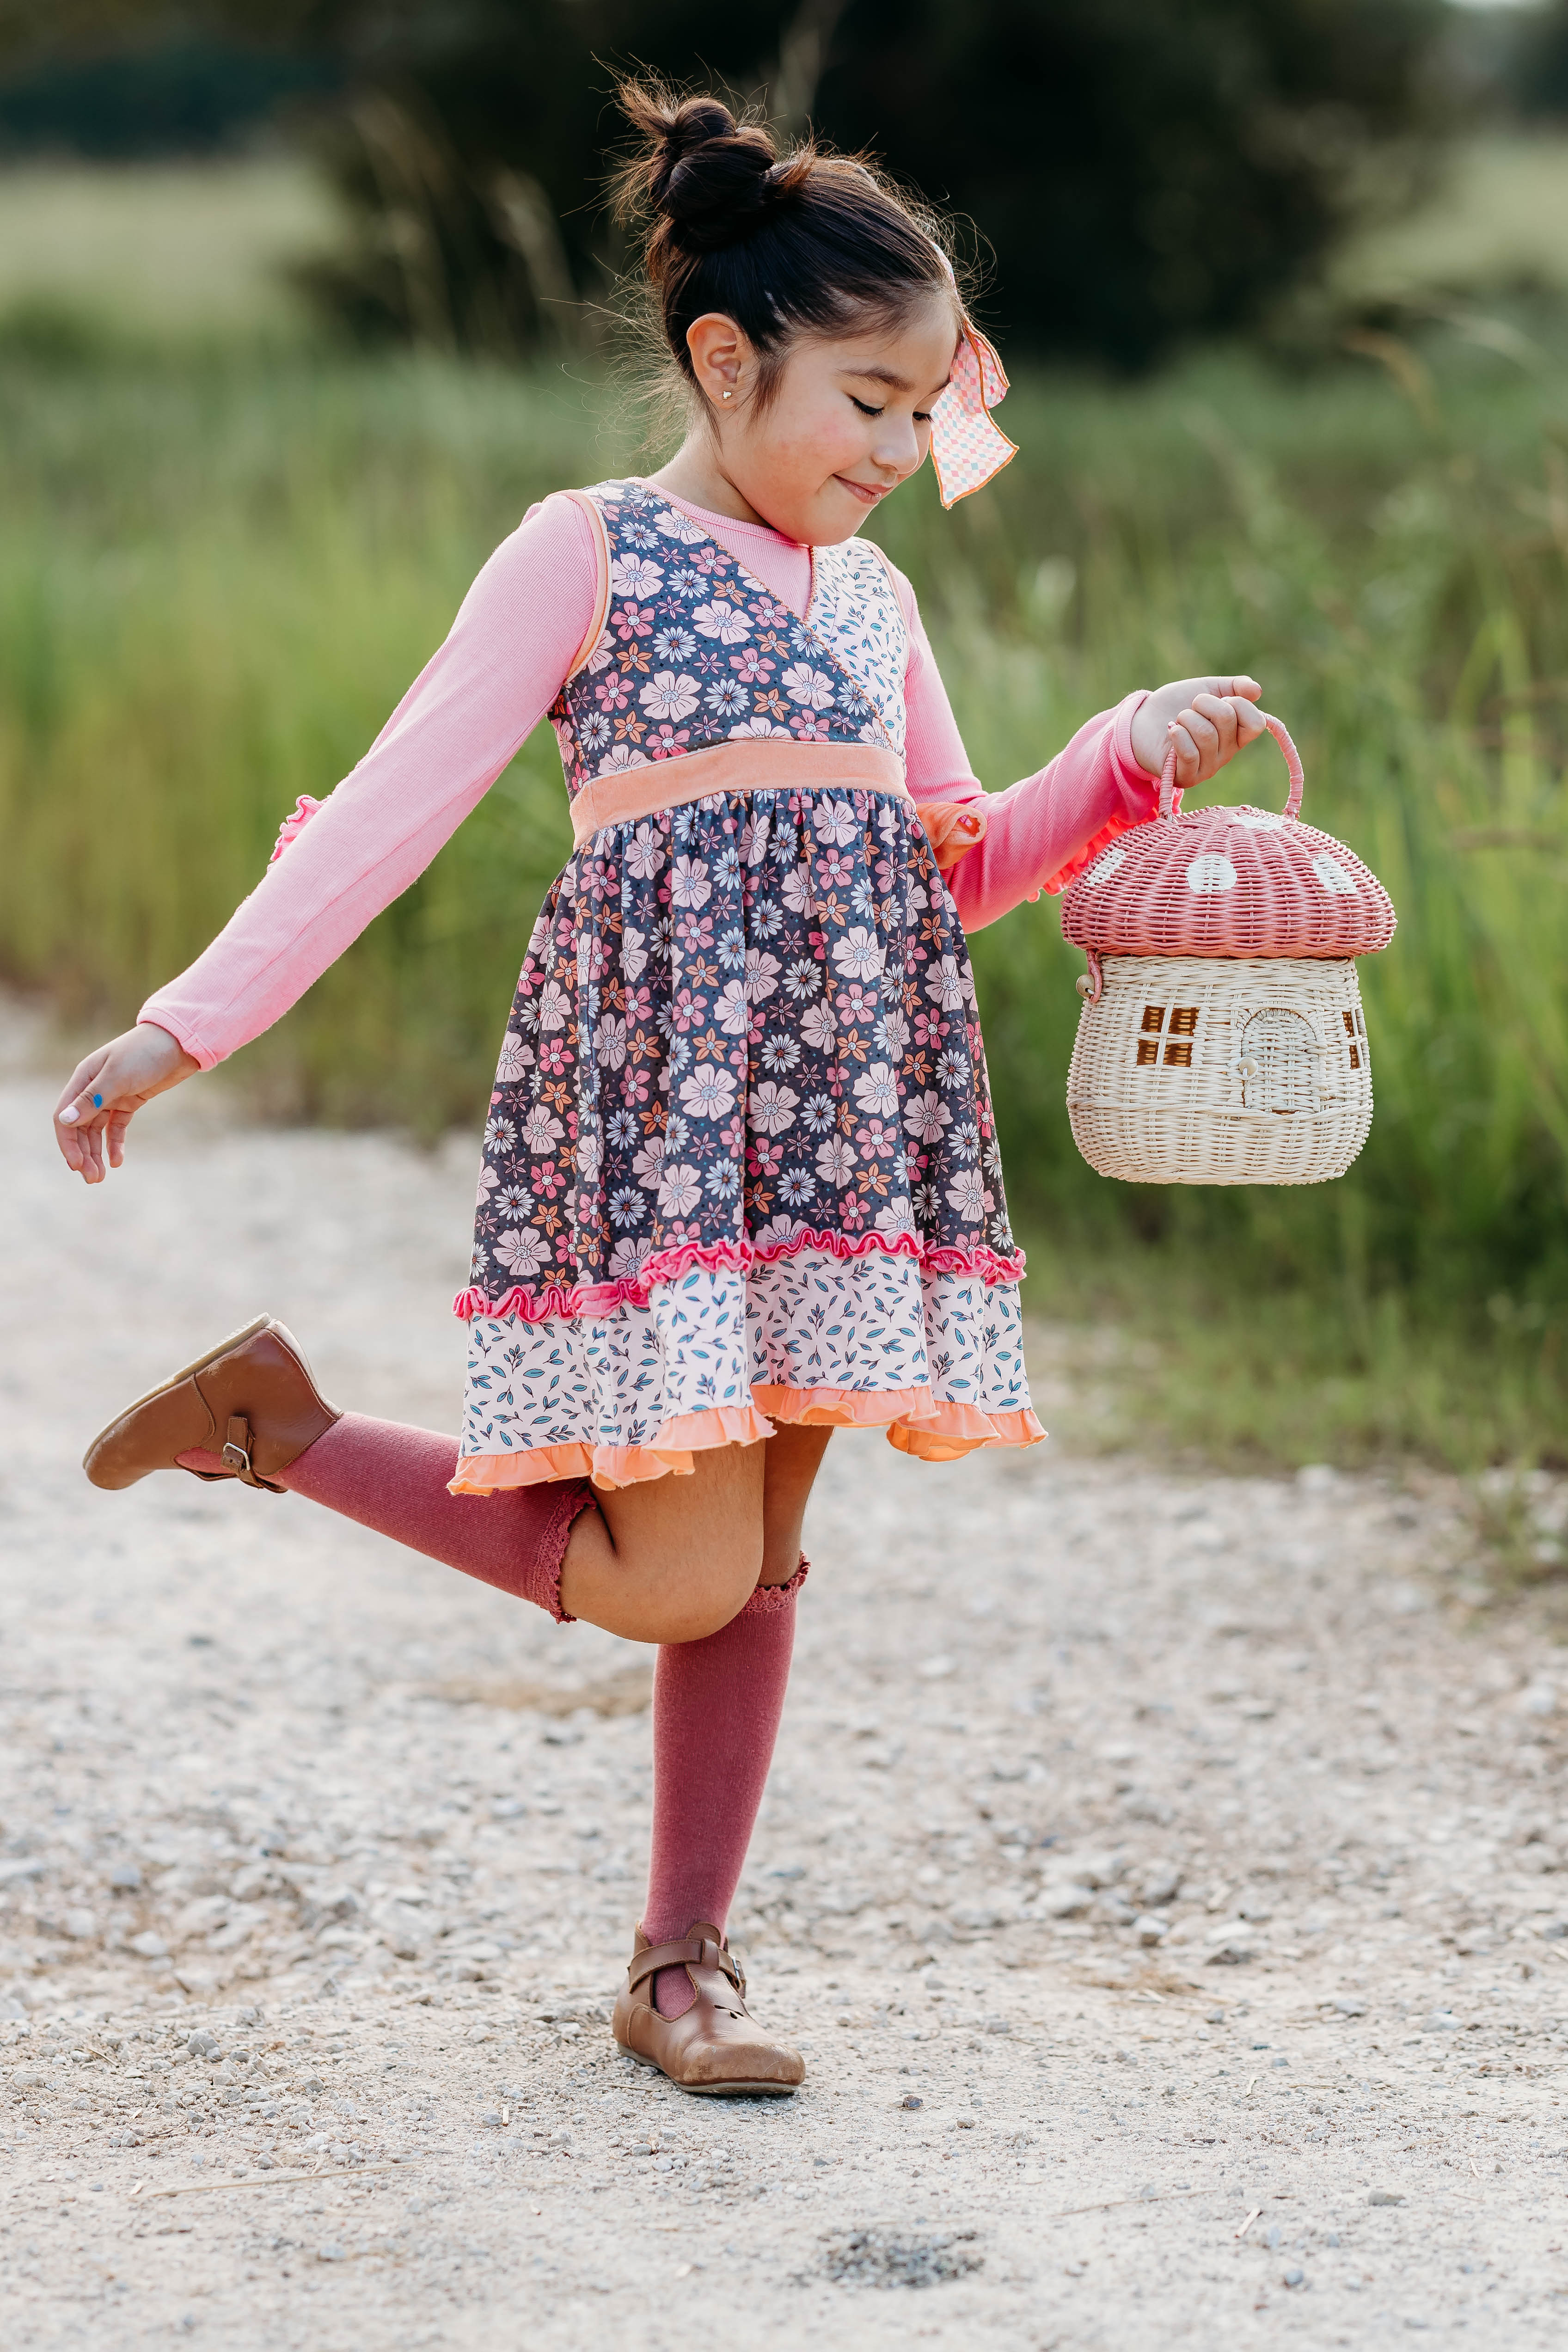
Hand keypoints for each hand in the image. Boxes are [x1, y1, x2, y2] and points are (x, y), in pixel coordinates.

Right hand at [54, 1023, 199, 1184]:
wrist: (179, 1043)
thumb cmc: (145, 1053)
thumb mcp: (118, 1076)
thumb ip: (91, 1099)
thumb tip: (65, 1121)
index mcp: (83, 1079)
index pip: (64, 1116)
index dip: (68, 1142)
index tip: (77, 1165)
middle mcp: (93, 1089)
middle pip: (79, 1128)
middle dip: (83, 1154)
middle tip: (92, 1179)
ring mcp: (111, 1096)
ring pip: (96, 1130)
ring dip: (96, 1152)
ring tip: (100, 1176)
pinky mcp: (129, 1101)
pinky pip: (116, 1127)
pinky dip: (114, 1144)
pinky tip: (117, 1161)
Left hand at [1130, 675, 1265, 790]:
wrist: (1141, 719)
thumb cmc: (1176, 705)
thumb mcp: (1208, 688)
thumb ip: (1235, 687)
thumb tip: (1257, 691)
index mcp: (1237, 734)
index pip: (1256, 723)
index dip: (1238, 703)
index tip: (1221, 698)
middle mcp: (1226, 754)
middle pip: (1227, 720)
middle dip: (1204, 703)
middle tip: (1191, 708)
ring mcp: (1207, 768)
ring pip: (1206, 734)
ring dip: (1186, 717)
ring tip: (1178, 721)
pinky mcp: (1186, 777)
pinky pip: (1189, 753)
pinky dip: (1177, 735)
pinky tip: (1171, 731)